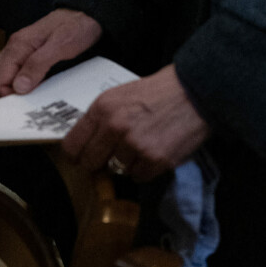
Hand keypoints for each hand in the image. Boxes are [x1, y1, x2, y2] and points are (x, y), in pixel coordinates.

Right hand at [0, 9, 101, 97]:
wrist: (88, 12)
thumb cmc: (78, 26)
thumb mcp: (62, 44)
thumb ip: (39, 63)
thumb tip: (18, 87)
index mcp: (19, 45)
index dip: (5, 97)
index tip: (22, 105)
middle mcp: (13, 47)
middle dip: (1, 95)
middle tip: (24, 103)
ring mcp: (18, 50)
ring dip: (7, 89)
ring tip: (28, 97)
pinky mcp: (25, 54)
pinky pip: (10, 71)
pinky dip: (14, 83)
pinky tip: (31, 88)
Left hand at [62, 64, 210, 181]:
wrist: (193, 90)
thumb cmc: (157, 90)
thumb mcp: (121, 95)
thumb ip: (101, 118)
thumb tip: (85, 145)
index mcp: (102, 107)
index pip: (72, 146)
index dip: (77, 154)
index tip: (83, 156)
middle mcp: (114, 127)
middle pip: (90, 164)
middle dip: (100, 162)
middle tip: (115, 152)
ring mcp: (134, 145)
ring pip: (116, 171)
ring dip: (127, 163)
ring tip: (143, 143)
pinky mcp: (154, 160)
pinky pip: (138, 176)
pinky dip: (145, 168)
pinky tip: (155, 149)